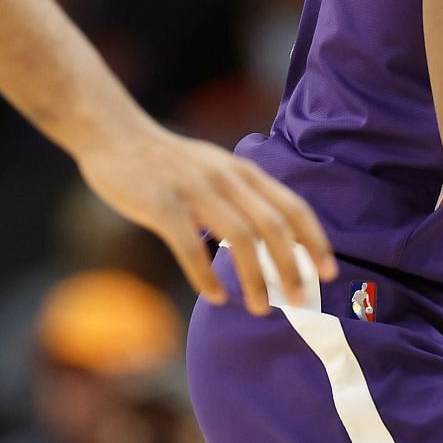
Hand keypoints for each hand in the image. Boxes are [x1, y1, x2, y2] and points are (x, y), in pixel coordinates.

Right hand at [77, 124, 337, 315]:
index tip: (328, 272)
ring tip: (260, 308)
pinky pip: (190, 246)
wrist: (114, 134)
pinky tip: (215, 297)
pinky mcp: (162, 203)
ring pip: (239, 237)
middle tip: (299, 300)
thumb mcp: (214, 169)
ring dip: (256, 277)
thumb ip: (241, 196)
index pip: (292, 206)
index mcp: (242, 170)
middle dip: (292, 266)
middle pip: (273, 225)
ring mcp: (194, 189)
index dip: (313, 240)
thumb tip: (270, 240)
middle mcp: (225, 176)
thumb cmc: (167, 163)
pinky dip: (205, 276)